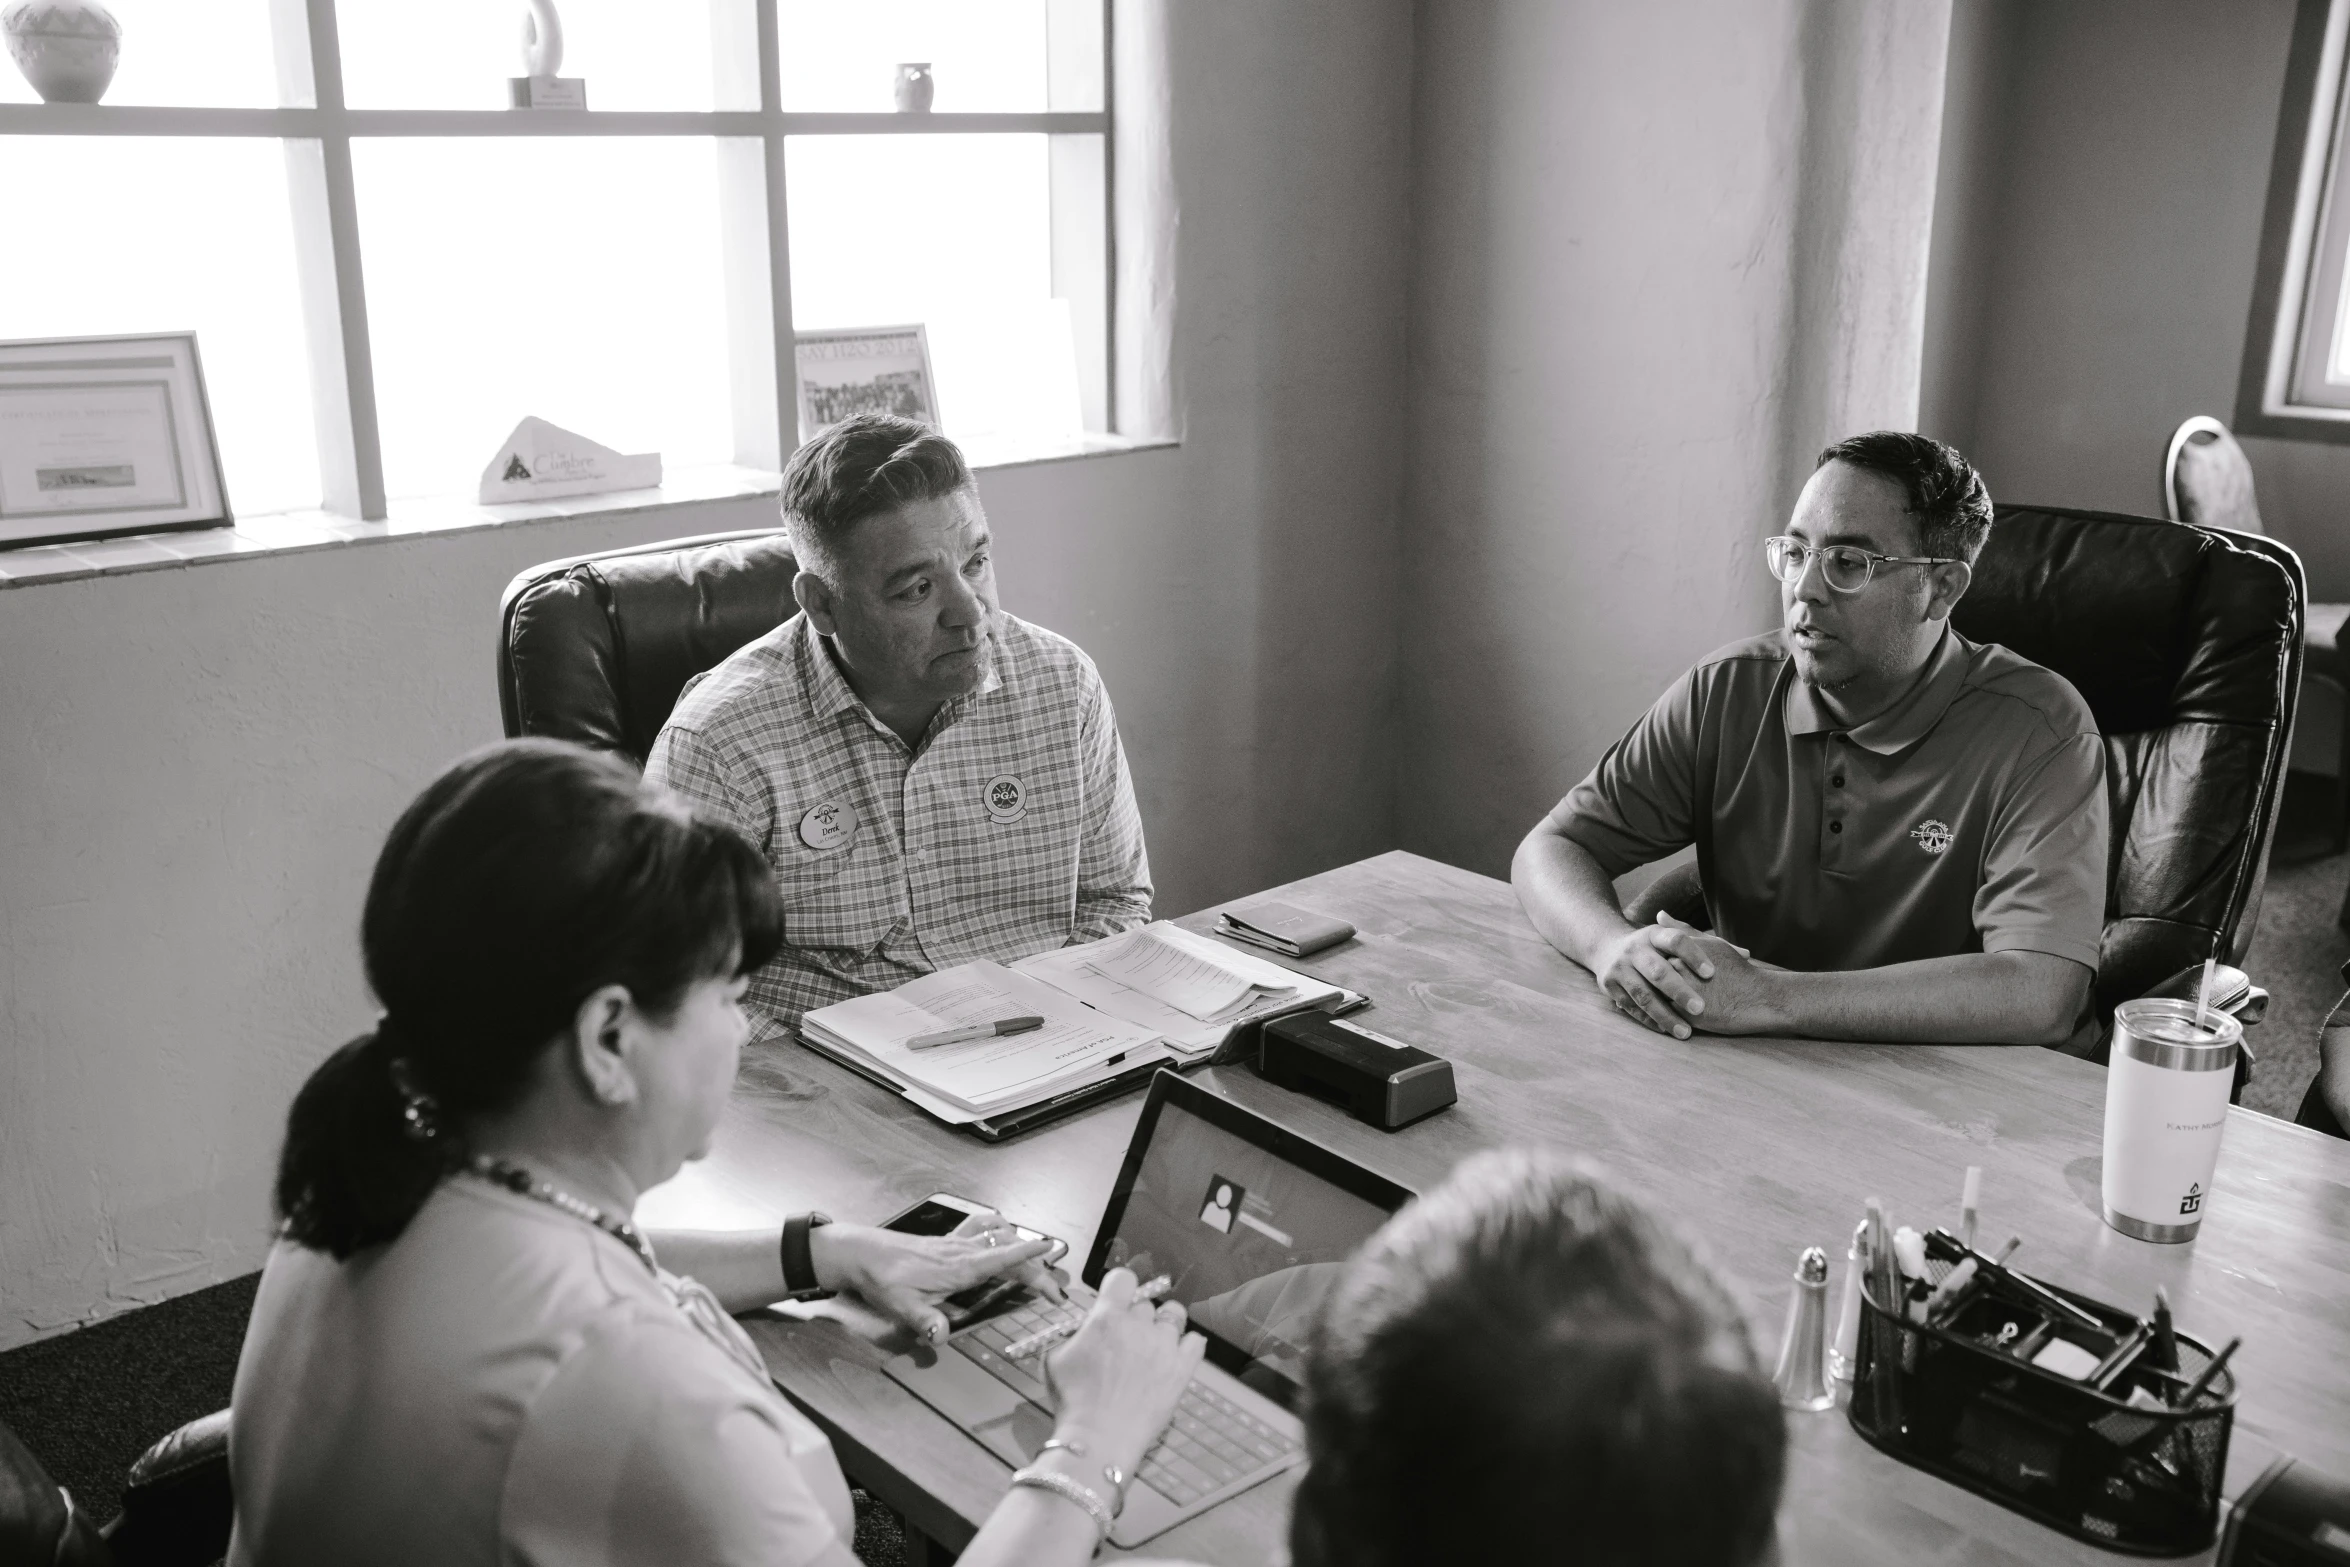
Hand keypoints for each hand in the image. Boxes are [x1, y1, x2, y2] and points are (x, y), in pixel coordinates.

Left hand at [809, 1213, 1062, 1343]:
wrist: (861, 1253)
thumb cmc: (882, 1279)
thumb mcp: (901, 1306)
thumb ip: (924, 1321)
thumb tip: (942, 1336)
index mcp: (959, 1268)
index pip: (1002, 1259)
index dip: (1030, 1258)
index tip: (1053, 1255)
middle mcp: (962, 1252)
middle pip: (1009, 1253)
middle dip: (1036, 1268)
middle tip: (1054, 1290)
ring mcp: (956, 1244)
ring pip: (998, 1238)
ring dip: (1021, 1247)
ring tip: (1039, 1263)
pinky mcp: (947, 1242)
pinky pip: (981, 1230)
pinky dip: (999, 1230)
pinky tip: (1003, 1233)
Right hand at [1043, 1267, 1206, 1476]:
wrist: (1099, 1439)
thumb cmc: (1073, 1401)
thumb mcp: (1055, 1358)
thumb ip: (1072, 1334)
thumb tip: (1086, 1327)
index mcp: (1107, 1318)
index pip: (1123, 1278)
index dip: (1120, 1287)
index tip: (1117, 1301)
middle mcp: (1139, 1325)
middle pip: (1146, 1303)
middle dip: (1137, 1317)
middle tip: (1127, 1340)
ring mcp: (1164, 1346)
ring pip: (1175, 1315)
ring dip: (1164, 1325)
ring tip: (1154, 1343)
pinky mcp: (1182, 1369)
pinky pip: (1196, 1341)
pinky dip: (1187, 1346)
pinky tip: (1173, 1357)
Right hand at [1592, 917, 1719, 1037]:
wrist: (1606, 946)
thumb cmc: (1653, 947)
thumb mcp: (1673, 938)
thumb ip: (1707, 946)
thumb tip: (1746, 954)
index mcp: (1654, 934)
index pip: (1676, 940)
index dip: (1694, 955)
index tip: (1712, 973)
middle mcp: (1634, 949)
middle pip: (1657, 970)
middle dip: (1679, 990)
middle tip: (1700, 1008)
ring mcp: (1620, 968)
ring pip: (1643, 995)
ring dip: (1665, 1015)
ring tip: (1686, 1032)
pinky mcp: (1609, 986)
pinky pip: (1632, 1007)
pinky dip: (1650, 1020)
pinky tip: (1667, 1030)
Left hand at [1637, 914, 1782, 1035]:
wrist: (1758, 997)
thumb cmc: (1735, 969)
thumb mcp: (1710, 944)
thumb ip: (1682, 930)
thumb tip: (1660, 915)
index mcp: (1681, 952)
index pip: (1650, 955)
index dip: (1648, 962)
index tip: (1646, 967)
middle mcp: (1678, 970)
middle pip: (1648, 977)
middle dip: (1644, 982)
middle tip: (1643, 986)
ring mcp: (1681, 993)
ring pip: (1653, 998)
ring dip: (1649, 1001)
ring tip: (1650, 1003)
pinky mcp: (1686, 1016)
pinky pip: (1664, 1017)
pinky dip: (1659, 1017)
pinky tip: (1660, 1017)